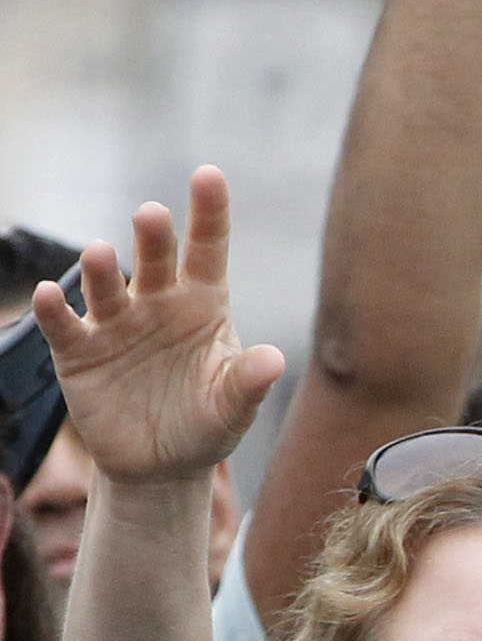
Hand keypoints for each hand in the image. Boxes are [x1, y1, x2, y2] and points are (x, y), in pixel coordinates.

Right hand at [35, 172, 285, 489]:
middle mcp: (157, 302)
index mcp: (203, 305)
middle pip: (154, 259)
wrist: (161, 466)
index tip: (209, 175)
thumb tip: (274, 361)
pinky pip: (64, 324)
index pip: (208, 250)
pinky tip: (48, 296)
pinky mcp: (79, 350)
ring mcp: (115, 322)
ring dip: (100, 269)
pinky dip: (54, 309)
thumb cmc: (205, 425)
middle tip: (152, 214)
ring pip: (105, 284)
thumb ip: (248, 383)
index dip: (209, 213)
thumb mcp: (233, 408)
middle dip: (152, 237)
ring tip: (100, 254)